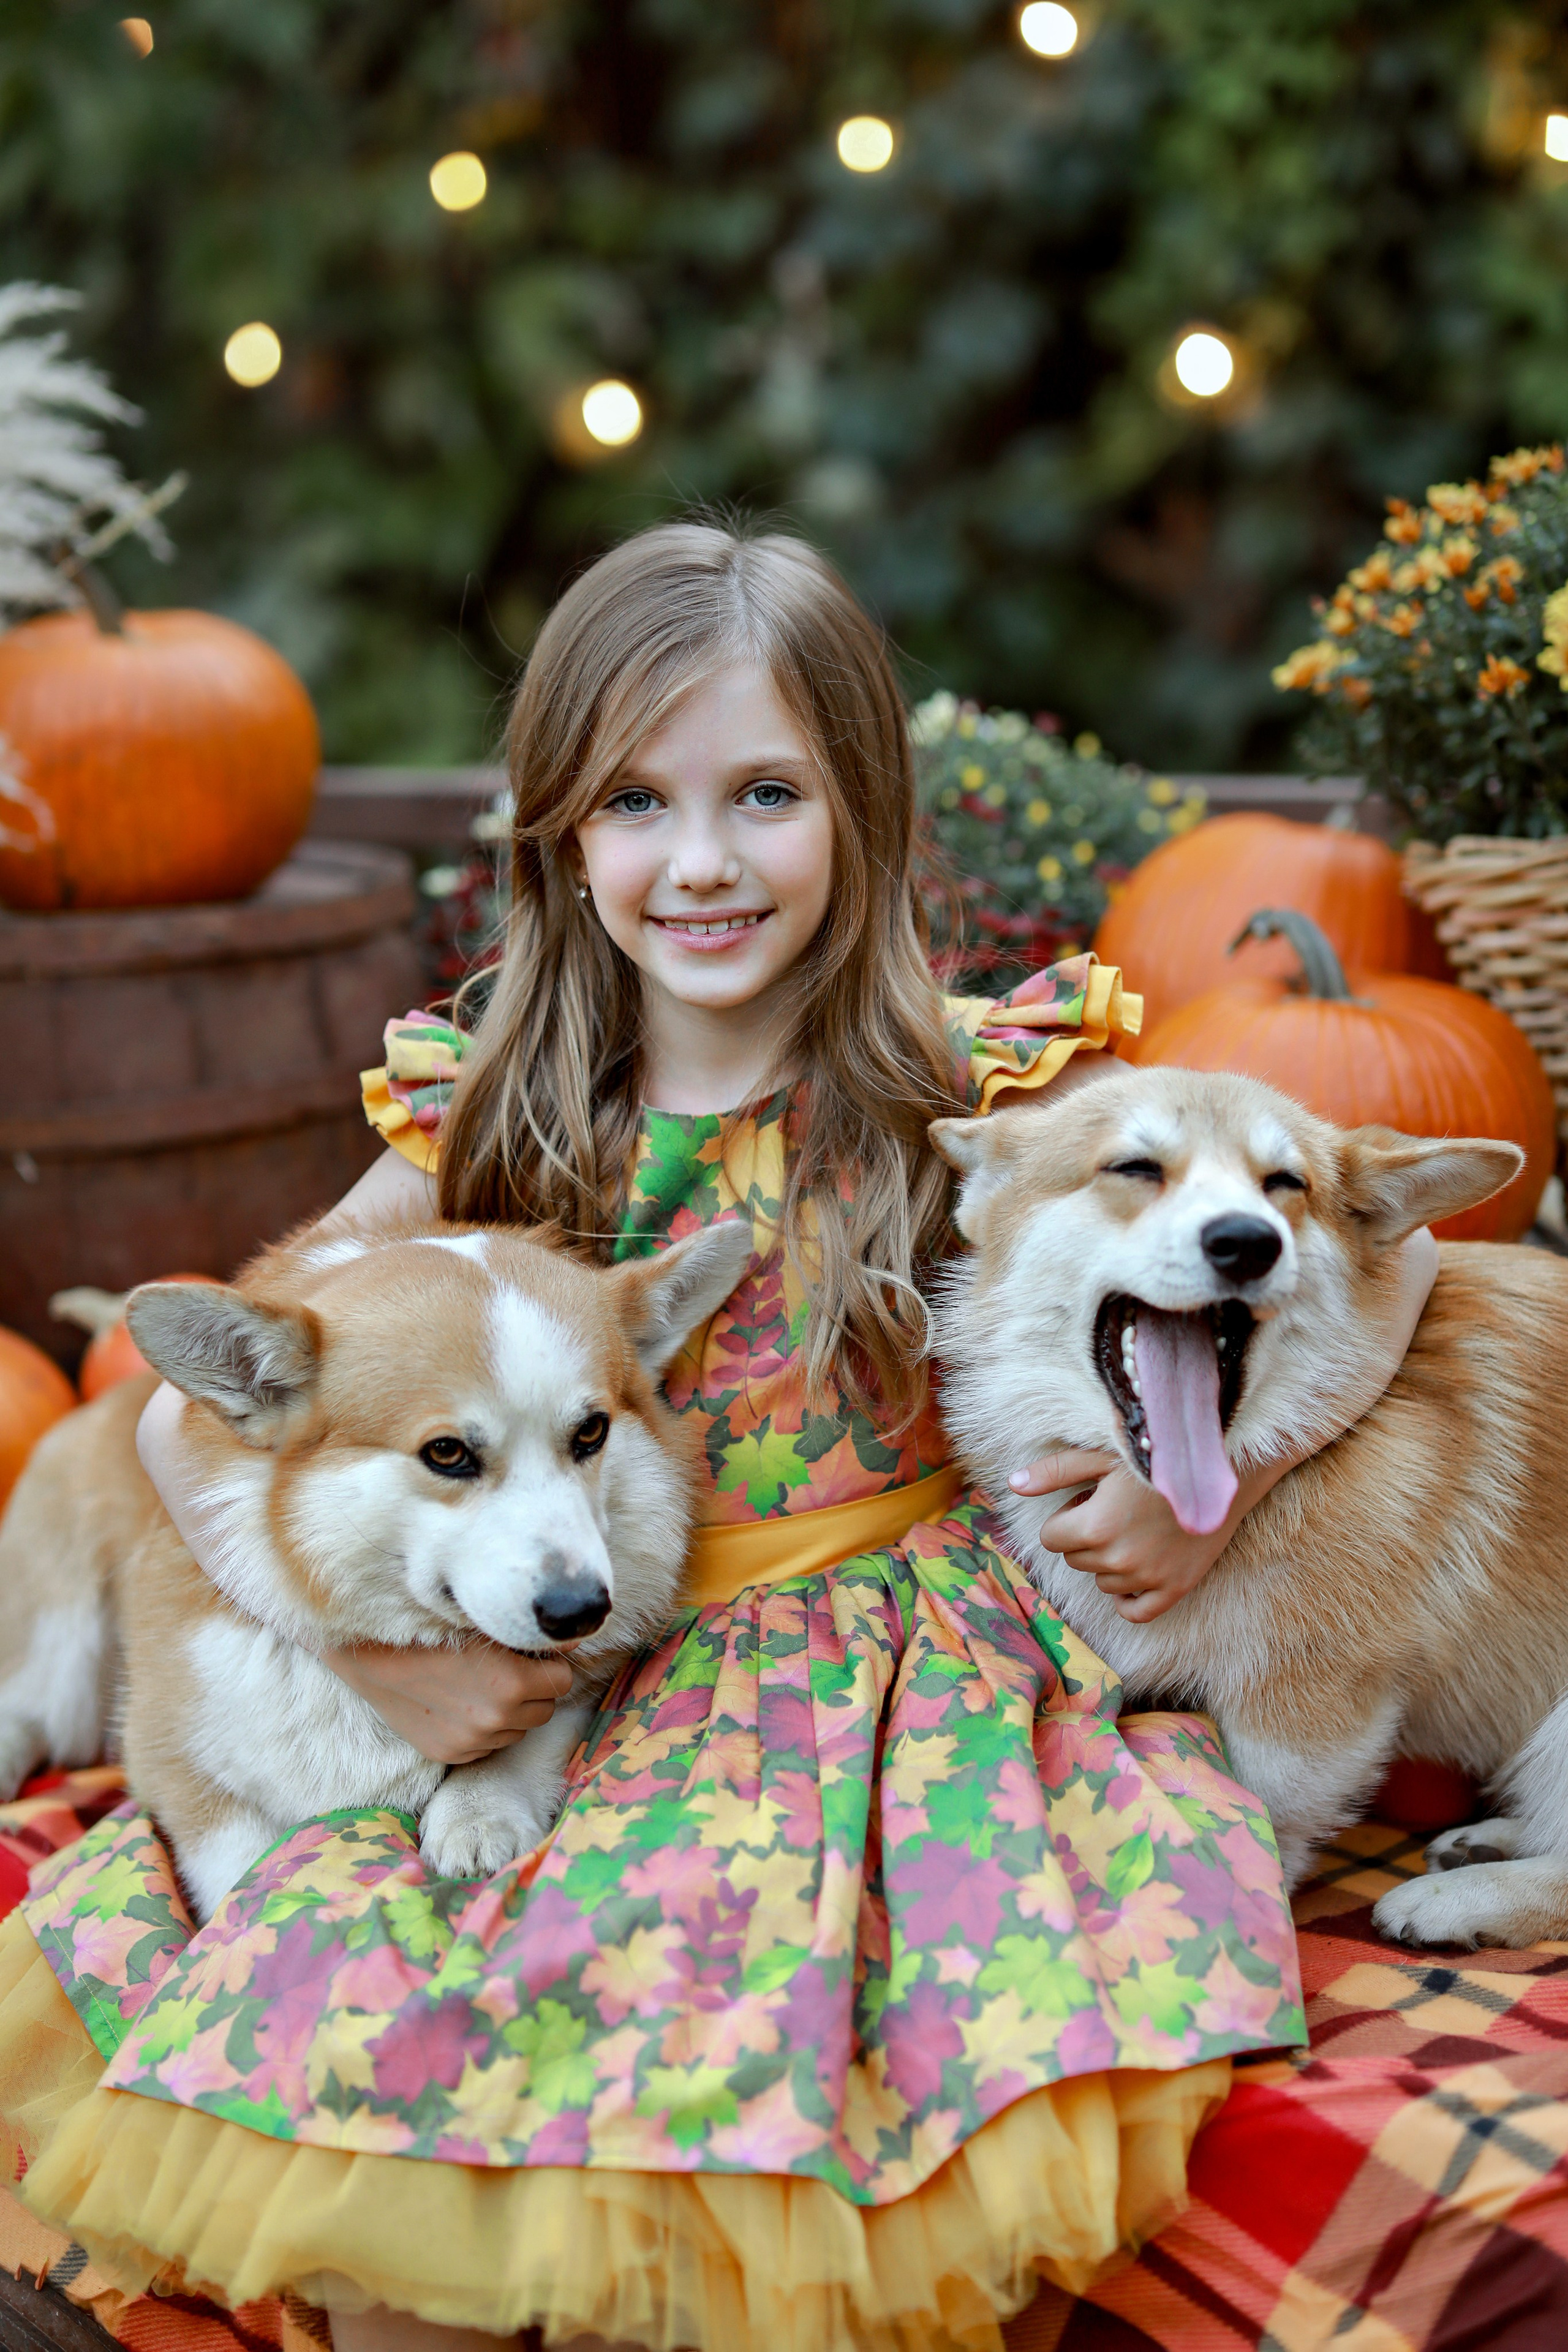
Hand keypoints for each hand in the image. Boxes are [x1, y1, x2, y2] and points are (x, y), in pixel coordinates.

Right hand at [320, 1640, 572, 1764]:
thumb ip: (531, 1639)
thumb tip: (575, 1640)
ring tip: (482, 1688)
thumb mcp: (486, 1628)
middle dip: (534, 1691)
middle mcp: (497, 1718)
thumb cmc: (432, 1631)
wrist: (374, 1657)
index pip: (563, 1680)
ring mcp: (474, 1742)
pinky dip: (484, 1730)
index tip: (533, 1658)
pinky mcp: (453, 1755)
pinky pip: (489, 1746)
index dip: (550, 1666)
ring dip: (511, 1713)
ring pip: (519, 1730)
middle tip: (508, 1671)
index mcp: (513, 1683)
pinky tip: (462, 1707)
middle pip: (545, 1709)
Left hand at [1007, 1449, 1280, 1624]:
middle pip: (1075, 1559)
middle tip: (1115, 1509)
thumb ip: (1054, 1471)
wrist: (1222, 1467)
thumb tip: (1012, 1485)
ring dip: (1108, 1561)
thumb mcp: (1101, 1455)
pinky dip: (1128, 1596)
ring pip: (1103, 1582)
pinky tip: (1134, 1570)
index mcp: (1095, 1526)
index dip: (1067, 1517)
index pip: (1051, 1538)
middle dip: (1086, 1537)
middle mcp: (1119, 1559)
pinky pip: (1135, 1611)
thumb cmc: (1156, 1454)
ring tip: (1133, 1527)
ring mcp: (1149, 1577)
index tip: (1089, 1499)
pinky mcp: (1176, 1588)